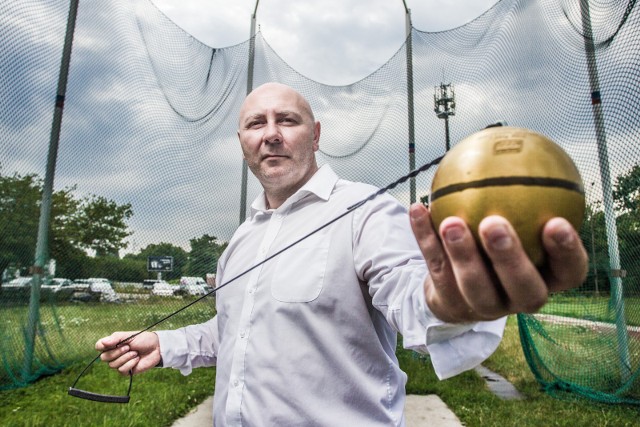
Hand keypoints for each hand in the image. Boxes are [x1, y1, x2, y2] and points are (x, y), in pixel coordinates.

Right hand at [95, 331, 160, 375]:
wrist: (156, 348)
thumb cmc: (142, 339)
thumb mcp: (129, 336)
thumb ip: (115, 338)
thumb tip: (102, 343)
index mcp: (112, 344)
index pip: (98, 346)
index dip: (101, 346)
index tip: (111, 343)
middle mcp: (113, 354)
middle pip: (104, 358)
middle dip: (117, 352)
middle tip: (128, 347)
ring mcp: (119, 363)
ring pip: (113, 365)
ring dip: (125, 358)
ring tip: (135, 353)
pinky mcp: (126, 371)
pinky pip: (121, 370)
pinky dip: (130, 364)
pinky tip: (137, 359)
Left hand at [409, 203, 587, 322]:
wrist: (459, 290)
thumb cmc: (499, 248)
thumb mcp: (521, 225)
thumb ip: (525, 197)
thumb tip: (520, 143)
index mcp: (547, 279)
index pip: (570, 271)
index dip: (567, 252)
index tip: (555, 222)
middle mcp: (520, 298)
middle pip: (523, 287)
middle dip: (509, 258)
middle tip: (493, 224)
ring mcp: (486, 307)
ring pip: (475, 285)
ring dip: (462, 253)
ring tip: (451, 222)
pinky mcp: (452, 304)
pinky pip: (437, 269)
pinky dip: (425, 239)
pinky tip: (418, 209)